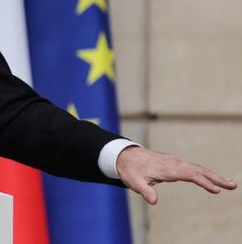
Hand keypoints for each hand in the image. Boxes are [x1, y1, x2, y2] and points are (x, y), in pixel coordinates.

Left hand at [117, 146, 236, 204]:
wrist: (124, 155)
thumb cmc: (130, 170)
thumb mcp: (133, 182)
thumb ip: (144, 191)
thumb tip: (153, 201)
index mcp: (167, 168)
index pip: (189, 174)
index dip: (203, 182)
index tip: (216, 190)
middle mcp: (173, 163)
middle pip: (198, 170)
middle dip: (216, 178)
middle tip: (232, 185)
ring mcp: (175, 162)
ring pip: (198, 168)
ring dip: (213, 176)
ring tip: (229, 184)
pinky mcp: (175, 163)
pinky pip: (193, 168)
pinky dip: (205, 173)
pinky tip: (213, 179)